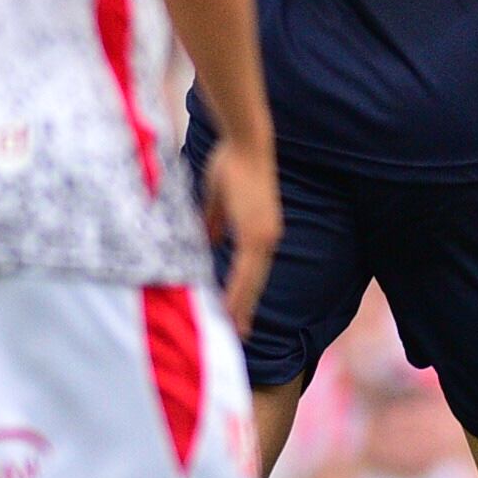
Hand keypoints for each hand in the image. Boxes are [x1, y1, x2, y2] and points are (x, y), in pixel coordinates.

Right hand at [204, 137, 282, 335]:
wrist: (246, 143)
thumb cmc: (232, 164)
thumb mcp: (219, 201)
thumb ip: (216, 223)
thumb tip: (210, 242)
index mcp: (261, 231)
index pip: (254, 269)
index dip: (245, 292)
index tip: (239, 314)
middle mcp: (268, 238)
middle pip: (256, 282)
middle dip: (246, 309)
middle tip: (239, 334)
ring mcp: (264, 237)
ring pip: (252, 282)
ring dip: (242, 308)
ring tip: (234, 331)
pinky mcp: (255, 234)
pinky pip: (245, 272)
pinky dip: (238, 293)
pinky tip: (231, 310)